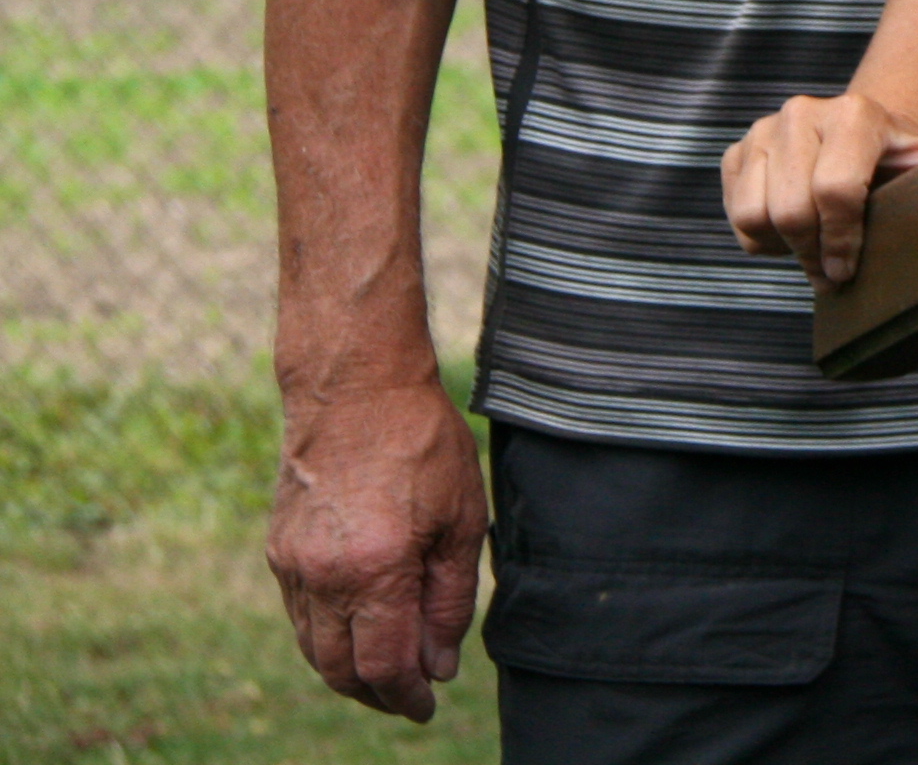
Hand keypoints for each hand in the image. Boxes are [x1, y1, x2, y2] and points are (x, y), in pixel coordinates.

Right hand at [267, 373, 486, 721]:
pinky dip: (325, 636)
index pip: (385, 665)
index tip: (427, 706)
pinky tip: (357, 630)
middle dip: (376, 693)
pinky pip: (298, 616)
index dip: (407, 696)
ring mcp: (291, 565)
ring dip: (347, 671)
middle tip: (409, 696)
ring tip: (387, 672)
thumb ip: (450, 599)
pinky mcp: (278, 550)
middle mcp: (323, 577)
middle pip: (340, 669)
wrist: (356, 390)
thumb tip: (439, 664)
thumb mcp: (461, 519)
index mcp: (375, 570)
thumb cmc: (422, 444)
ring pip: (313, 648)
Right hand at [722, 91, 917, 285]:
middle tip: (833, 273)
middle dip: (813, 254)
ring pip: (754, 216)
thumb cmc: (902, 162)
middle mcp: (804, 112)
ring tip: (816, 248)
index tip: (848, 270)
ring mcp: (764, 129)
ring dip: (784, 248)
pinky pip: (735, 215)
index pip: (836, 191)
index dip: (842, 242)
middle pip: (792, 211)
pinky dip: (761, 238)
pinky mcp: (737, 150)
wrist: (863, 137)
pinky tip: (793, 232)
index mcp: (856, 114)